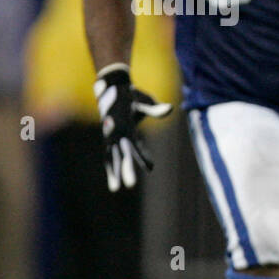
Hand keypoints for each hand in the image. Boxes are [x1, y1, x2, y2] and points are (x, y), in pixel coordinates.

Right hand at [93, 66, 172, 191]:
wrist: (111, 88)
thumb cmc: (131, 97)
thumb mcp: (143, 103)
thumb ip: (155, 109)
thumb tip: (170, 109)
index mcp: (126, 127)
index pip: (136, 146)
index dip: (143, 157)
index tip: (151, 168)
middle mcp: (117, 134)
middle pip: (123, 155)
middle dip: (126, 169)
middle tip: (131, 185)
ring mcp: (111, 136)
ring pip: (111, 157)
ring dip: (113, 172)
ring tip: (115, 189)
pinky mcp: (108, 137)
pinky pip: (108, 154)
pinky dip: (110, 166)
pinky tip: (113, 180)